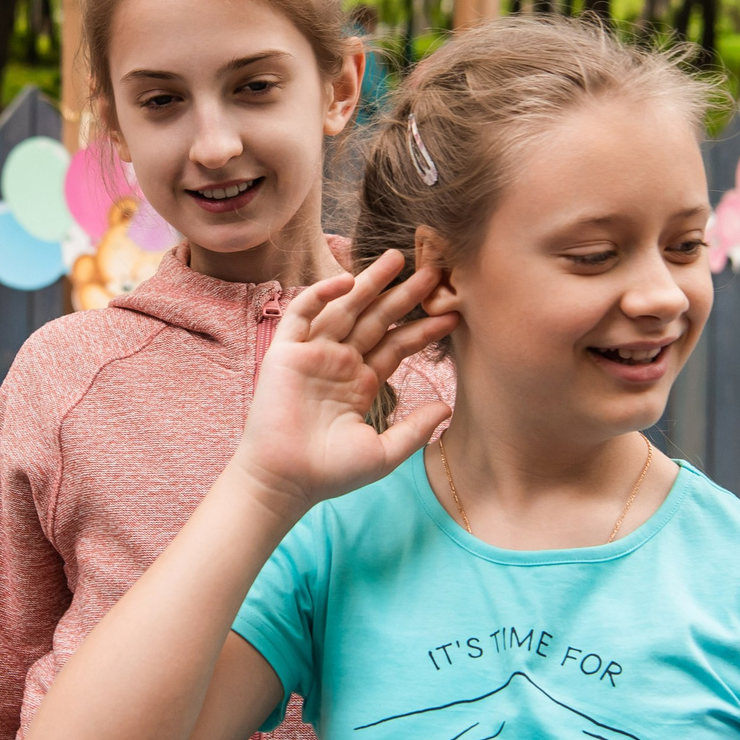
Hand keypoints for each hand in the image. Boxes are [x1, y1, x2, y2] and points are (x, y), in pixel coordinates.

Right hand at [226, 251, 453, 516]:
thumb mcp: (384, 452)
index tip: (453, 312)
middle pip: (376, 318)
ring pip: (345, 308)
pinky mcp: (286, 352)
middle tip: (434, 269)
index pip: (398, 345)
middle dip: (404, 294)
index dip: (424, 329)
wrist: (286, 481)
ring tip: (397, 258)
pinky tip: (346, 281)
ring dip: (369, 282)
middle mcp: (339, 362)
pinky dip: (321, 295)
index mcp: (362, 382)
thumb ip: (416, 429)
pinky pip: (303, 313)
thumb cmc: (331, 472)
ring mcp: (313, 354)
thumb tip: (447, 408)